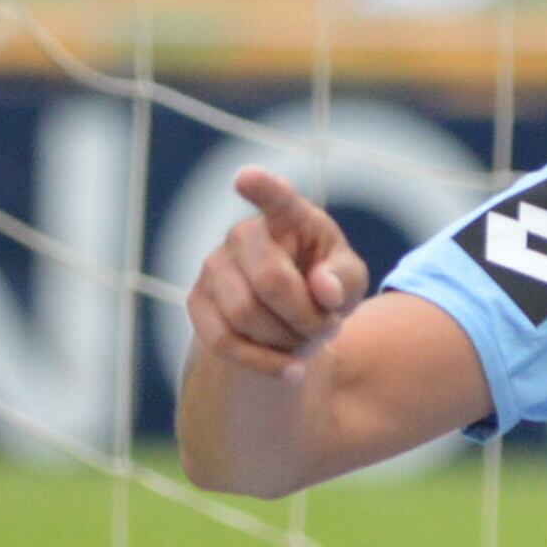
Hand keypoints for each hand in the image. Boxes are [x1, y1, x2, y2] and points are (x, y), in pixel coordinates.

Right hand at [186, 167, 370, 382]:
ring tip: (307, 341)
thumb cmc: (326, 284)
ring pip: (245, 316)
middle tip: (329, 328)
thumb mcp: (350, 281)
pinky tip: (291, 369)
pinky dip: (263, 363)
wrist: (291, 316)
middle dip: (307, 318)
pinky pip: (223, 342)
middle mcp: (243, 235)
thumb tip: (323, 289)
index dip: (262, 187)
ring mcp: (213, 267)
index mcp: (288, 218)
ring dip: (287, 341)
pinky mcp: (196, 303)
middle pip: (272, 283)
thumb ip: (345, 279)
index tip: (246, 177)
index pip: (276, 199)